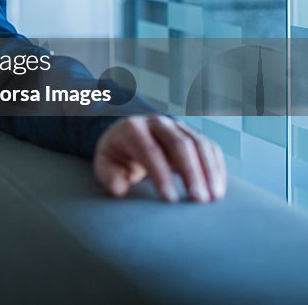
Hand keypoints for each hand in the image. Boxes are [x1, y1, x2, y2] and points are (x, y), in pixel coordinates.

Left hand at [93, 114, 225, 202]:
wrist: (129, 140)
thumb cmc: (117, 158)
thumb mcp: (105, 166)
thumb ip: (109, 176)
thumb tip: (119, 188)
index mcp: (132, 128)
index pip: (150, 150)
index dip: (161, 174)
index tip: (171, 199)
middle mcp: (157, 123)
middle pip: (179, 144)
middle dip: (191, 173)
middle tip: (199, 200)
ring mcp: (177, 126)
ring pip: (199, 144)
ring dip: (209, 171)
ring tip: (213, 198)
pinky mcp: (193, 135)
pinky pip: (211, 148)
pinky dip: (217, 168)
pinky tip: (218, 190)